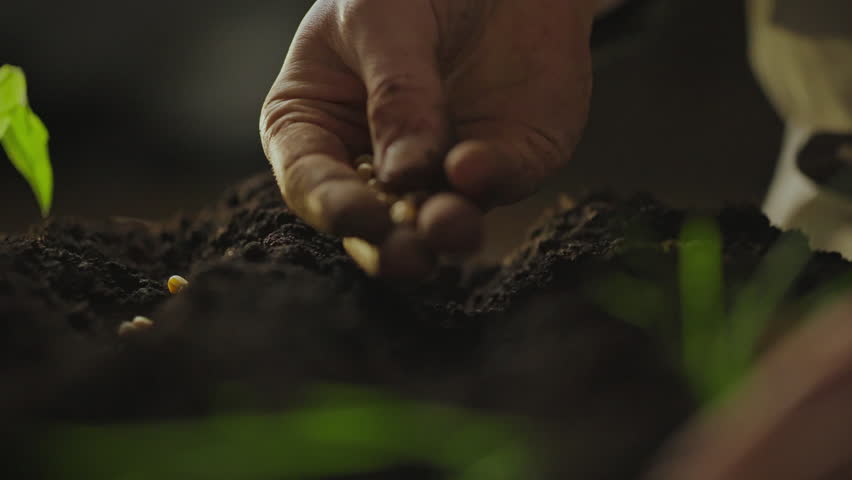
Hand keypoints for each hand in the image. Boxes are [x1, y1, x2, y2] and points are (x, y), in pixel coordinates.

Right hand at [261, 0, 595, 277]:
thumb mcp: (382, 15)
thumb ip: (394, 91)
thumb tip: (406, 173)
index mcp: (317, 125)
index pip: (311, 181)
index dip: (332, 205)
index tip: (361, 215)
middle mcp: (376, 160)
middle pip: (373, 223)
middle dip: (389, 246)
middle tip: (407, 257)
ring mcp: (441, 167)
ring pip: (438, 218)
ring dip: (443, 229)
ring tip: (449, 225)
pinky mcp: (501, 161)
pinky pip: (498, 181)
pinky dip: (490, 180)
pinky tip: (476, 165)